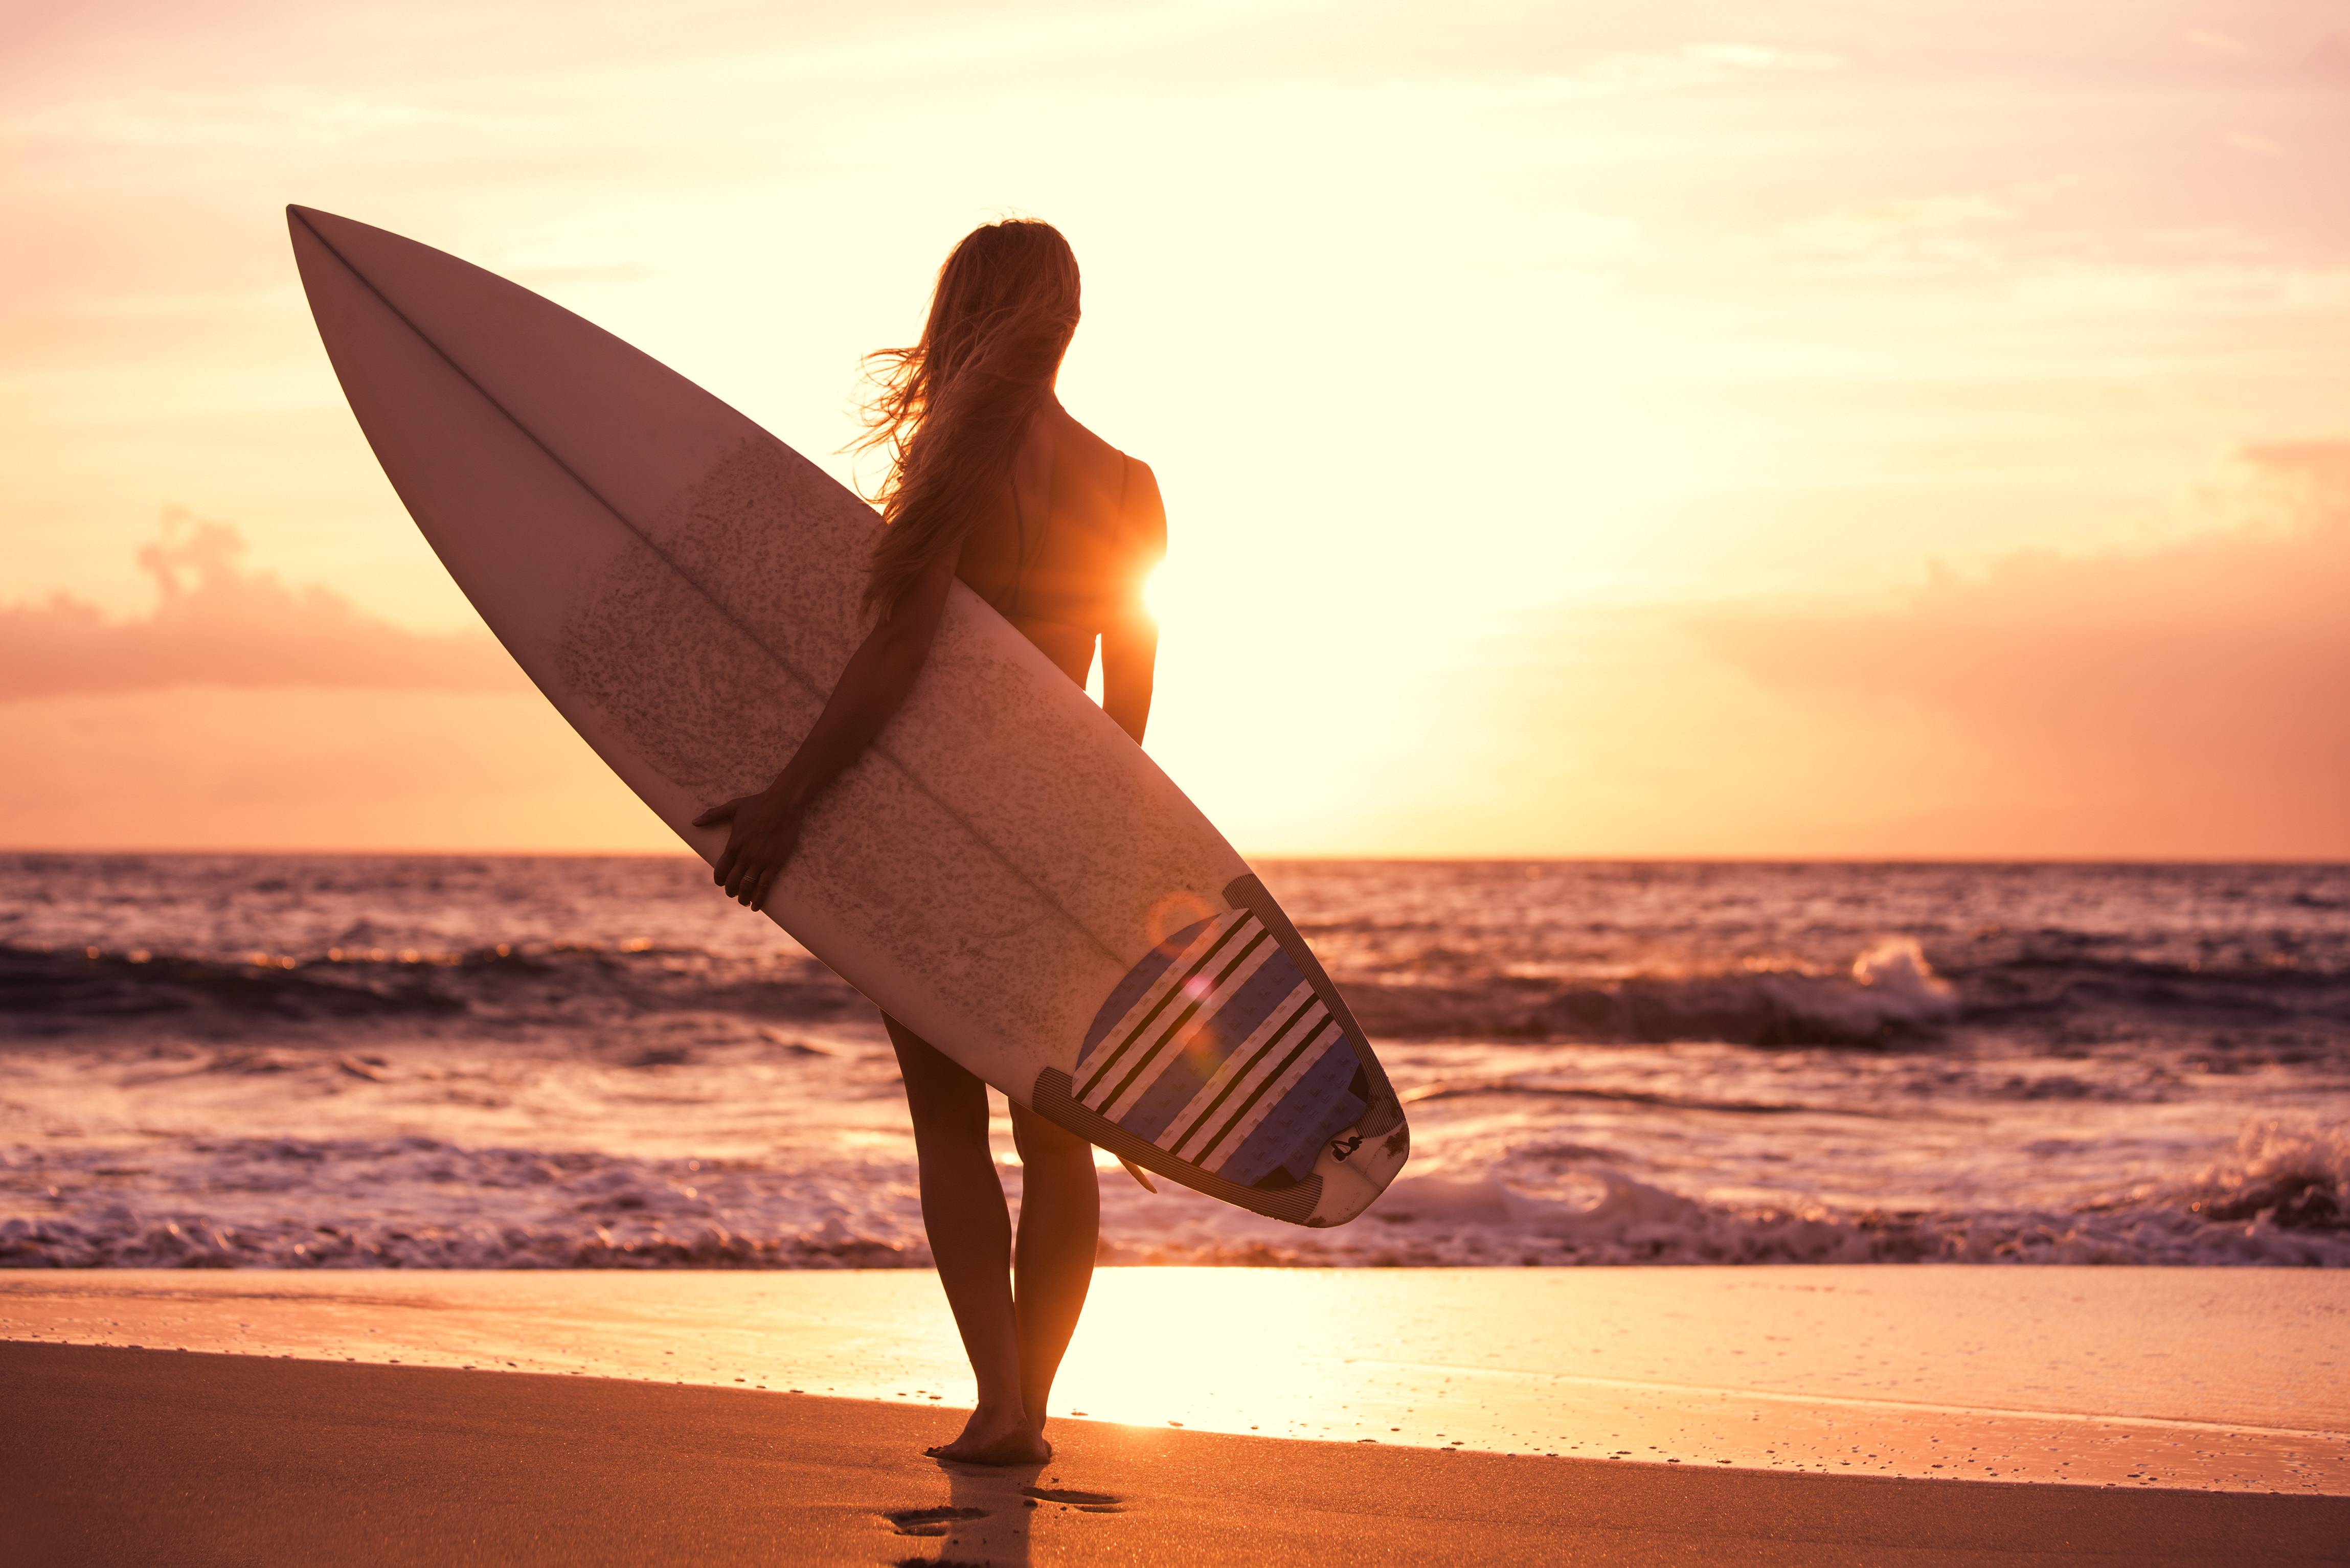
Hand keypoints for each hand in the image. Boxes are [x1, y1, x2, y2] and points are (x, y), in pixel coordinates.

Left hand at [693, 786, 803, 912]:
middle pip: (733, 882)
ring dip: (744, 898)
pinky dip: (760, 898)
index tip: (721, 883)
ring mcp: (760, 862)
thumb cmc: (758, 804)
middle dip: (731, 891)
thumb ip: (712, 815)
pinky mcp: (774, 864)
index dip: (719, 880)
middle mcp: (745, 856)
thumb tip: (693, 822)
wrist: (783, 804)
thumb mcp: (732, 807)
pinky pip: (765, 886)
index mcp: (733, 845)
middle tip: (733, 893)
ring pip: (747, 887)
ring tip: (744, 902)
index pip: (721, 870)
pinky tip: (756, 906)